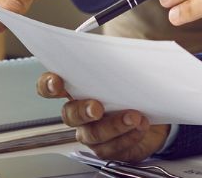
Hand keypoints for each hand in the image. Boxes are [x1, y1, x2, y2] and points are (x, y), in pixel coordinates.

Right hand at [37, 72, 169, 161]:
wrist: (152, 109)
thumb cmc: (131, 85)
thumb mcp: (124, 67)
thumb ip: (115, 59)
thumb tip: (121, 52)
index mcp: (74, 88)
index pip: (49, 86)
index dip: (48, 85)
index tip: (57, 82)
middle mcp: (78, 112)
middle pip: (70, 116)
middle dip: (83, 111)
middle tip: (97, 107)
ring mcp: (91, 133)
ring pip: (93, 134)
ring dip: (114, 126)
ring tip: (134, 117)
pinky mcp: (109, 149)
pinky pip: (112, 149)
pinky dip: (128, 137)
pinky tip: (140, 127)